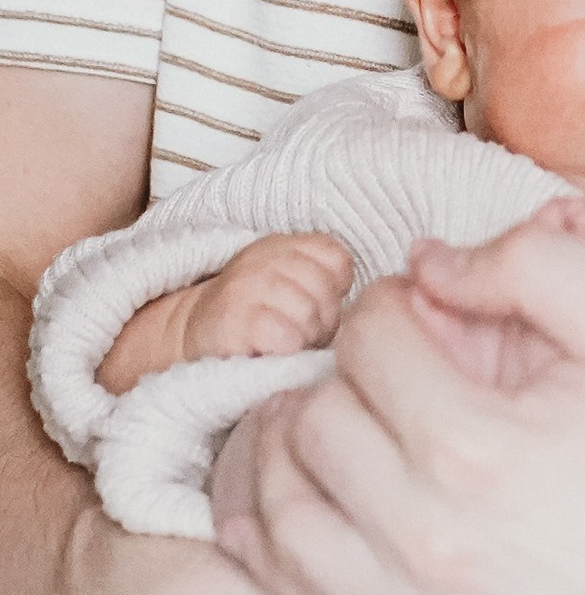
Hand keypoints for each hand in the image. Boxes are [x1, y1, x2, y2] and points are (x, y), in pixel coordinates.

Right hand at [96, 229, 355, 394]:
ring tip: (275, 340)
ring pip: (310, 316)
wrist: (190, 343)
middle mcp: (265, 255)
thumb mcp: (297, 286)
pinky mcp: (235, 318)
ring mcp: (248, 284)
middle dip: (318, 320)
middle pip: (328, 293)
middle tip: (288, 329)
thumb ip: (332, 282)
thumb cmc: (258, 322)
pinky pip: (286, 337)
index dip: (330, 292)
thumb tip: (384, 299)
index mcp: (286, 243)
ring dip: (300, 338)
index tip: (306, 305)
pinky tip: (264, 350)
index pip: (338, 262)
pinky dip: (282, 351)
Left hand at [220, 214, 584, 594]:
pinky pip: (286, 588)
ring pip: (276, 506)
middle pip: (313, 415)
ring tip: (331, 415)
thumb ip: (537, 264)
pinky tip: (299, 493)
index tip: (432, 308)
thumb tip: (433, 263)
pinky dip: (269, 531)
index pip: (371, 338)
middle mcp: (420, 540)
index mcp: (473, 449)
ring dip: (288, 446)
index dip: (397, 303)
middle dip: (348, 370)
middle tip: (396, 364)